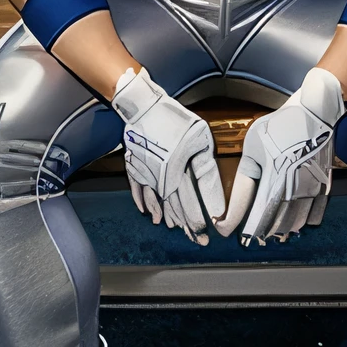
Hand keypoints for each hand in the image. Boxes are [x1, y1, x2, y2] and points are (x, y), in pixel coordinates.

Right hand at [110, 67, 224, 244]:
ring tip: (177, 229)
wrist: (142, 106)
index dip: (202, 218)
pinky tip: (149, 214)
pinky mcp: (135, 166)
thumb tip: (211, 190)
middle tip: (200, 240)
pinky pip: (138, 190)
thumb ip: (206, 166)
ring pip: (158, 201)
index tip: (211, 231)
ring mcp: (146, 173)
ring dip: (168, 216)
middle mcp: (161, 177)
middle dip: (189, 225)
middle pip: (176, 206)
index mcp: (178, 171)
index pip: (192, 201)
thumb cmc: (174, 120)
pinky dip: (143, 202)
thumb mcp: (200, 138)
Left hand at [216, 67, 344, 244]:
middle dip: (259, 230)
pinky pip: (313, 213)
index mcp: (273, 174)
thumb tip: (242, 198)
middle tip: (250, 238)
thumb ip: (246, 173)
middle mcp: (293, 184)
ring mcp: (309, 187)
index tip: (224, 229)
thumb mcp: (253, 144)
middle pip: (273, 218)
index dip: (234, 220)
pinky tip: (292, 228)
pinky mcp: (322, 185)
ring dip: (280, 230)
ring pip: (293, 220)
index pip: (249, 206)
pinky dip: (302, 223)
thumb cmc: (280, 126)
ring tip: (269, 236)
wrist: (315, 113)